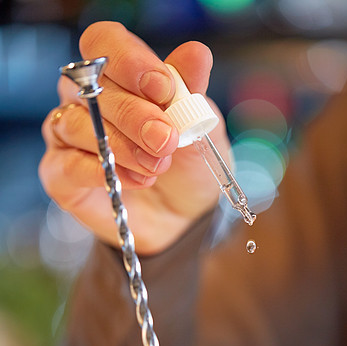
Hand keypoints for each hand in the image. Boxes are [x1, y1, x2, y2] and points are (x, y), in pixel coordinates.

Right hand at [39, 21, 229, 253]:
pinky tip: (130, 180)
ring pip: (77, 125)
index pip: (105, 43)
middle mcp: (88, 100)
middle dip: (134, 114)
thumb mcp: (201, 129)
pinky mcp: (61, 175)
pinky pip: (66, 165)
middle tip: (164, 139)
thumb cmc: (186, 167)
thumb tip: (196, 54)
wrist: (183, 217)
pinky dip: (97, 171)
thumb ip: (192, 92)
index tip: (163, 90)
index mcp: (121, 76)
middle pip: (92, 87)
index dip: (129, 61)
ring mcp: (70, 137)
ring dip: (121, 146)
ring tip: (155, 167)